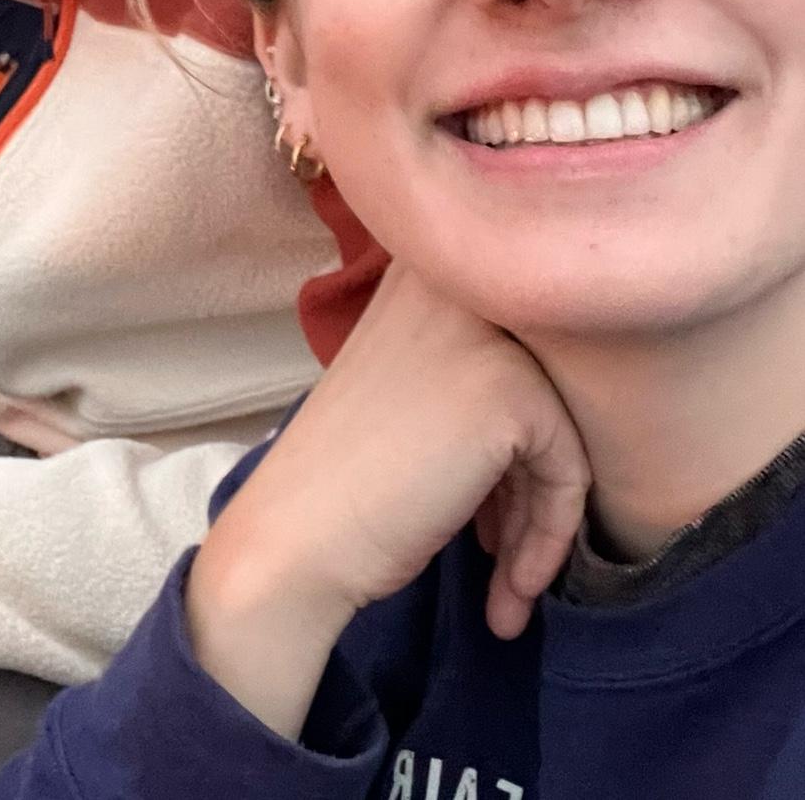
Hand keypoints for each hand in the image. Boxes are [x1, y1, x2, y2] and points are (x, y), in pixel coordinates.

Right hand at [187, 263, 589, 733]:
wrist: (294, 537)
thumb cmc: (343, 477)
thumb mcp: (406, 385)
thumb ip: (468, 362)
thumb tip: (562, 399)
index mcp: (422, 272)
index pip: (522, 343)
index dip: (513, 435)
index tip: (489, 506)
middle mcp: (454, 284)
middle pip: (550, 386)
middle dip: (535, 480)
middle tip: (502, 550)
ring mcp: (484, 332)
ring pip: (563, 431)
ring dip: (540, 522)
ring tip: (511, 588)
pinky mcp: (510, 389)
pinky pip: (567, 469)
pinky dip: (547, 537)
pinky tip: (510, 589)